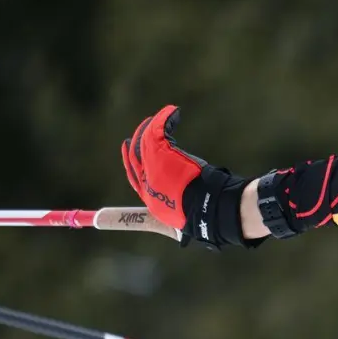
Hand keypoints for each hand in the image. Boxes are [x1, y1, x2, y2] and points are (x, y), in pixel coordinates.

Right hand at [121, 105, 251, 248]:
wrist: (209, 210)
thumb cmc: (205, 216)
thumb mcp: (188, 220)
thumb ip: (183, 216)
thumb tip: (191, 226)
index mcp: (152, 202)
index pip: (135, 180)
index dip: (131, 164)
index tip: (128, 149)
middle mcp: (147, 186)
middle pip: (135, 159)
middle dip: (136, 143)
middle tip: (144, 128)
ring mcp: (152, 170)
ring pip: (145, 143)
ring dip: (152, 128)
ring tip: (160, 119)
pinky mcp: (161, 156)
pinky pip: (157, 132)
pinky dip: (163, 120)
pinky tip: (172, 112)